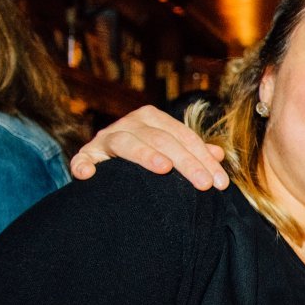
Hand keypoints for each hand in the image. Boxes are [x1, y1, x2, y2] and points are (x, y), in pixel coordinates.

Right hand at [69, 105, 229, 190]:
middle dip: (186, 162)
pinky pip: (83, 159)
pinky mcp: (86, 155)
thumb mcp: (171, 152)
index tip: (221, 183)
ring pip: (127, 142)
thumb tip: (219, 153)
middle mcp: (130, 124)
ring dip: (144, 154)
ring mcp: (105, 138)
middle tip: (205, 184)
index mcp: (152, 119)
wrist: (108, 167)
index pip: (184, 137)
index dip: (204, 159)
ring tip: (163, 168)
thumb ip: (193, 152)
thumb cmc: (147, 160)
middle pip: (162, 139)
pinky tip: (90, 174)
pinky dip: (83, 165)